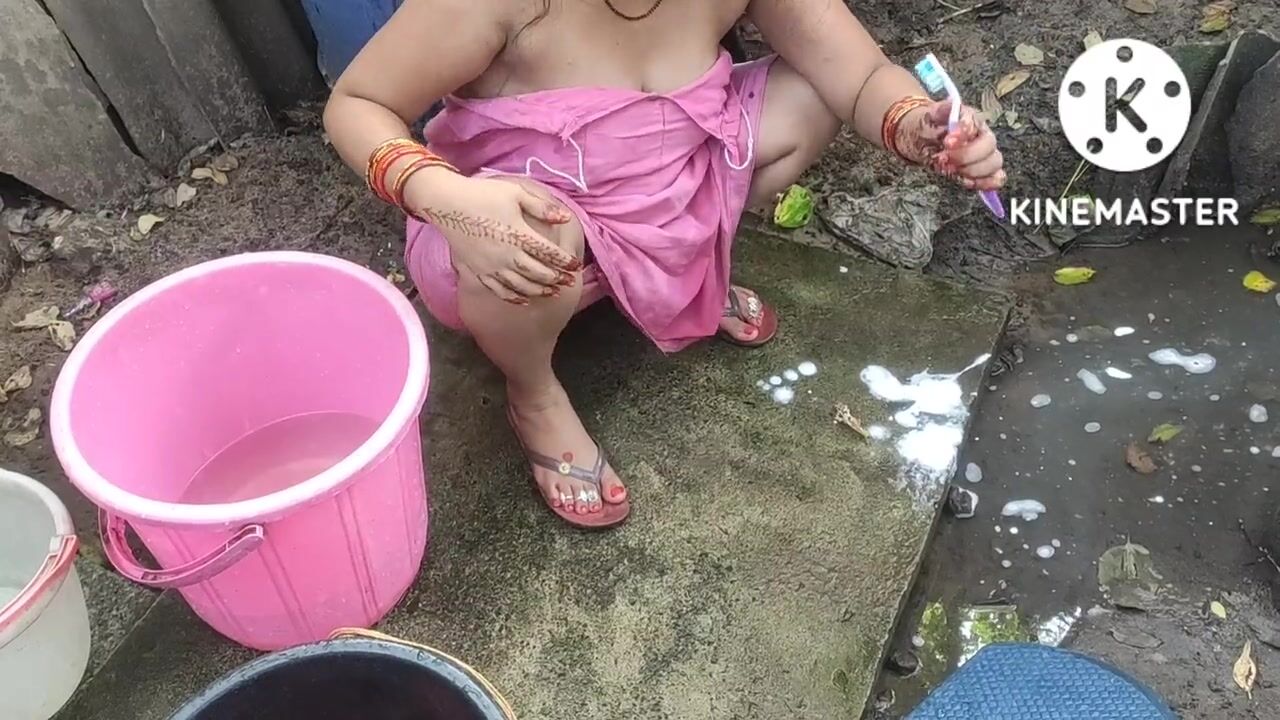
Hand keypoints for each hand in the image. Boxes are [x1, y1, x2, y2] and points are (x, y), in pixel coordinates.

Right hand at [402, 170, 579, 303]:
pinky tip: (524, 300)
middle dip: (555, 279)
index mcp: (519, 235)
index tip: (575, 265)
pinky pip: (499, 290)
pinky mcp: (479, 271)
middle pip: (537, 273)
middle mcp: (507, 255)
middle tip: (568, 283)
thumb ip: (541, 208)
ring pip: (521, 285)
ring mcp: (492, 266)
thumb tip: (565, 217)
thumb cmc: (483, 194)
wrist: (447, 203)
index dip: (564, 261)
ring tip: (552, 292)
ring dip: (538, 290)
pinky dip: (514, 297)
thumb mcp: (516, 194)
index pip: (548, 253)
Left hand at [897, 100, 1006, 190]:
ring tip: (949, 170)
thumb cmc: (929, 126)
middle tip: (944, 159)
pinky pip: (996, 178)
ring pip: (993, 163)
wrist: (924, 140)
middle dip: (966, 156)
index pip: (976, 123)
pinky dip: (984, 183)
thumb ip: (941, 110)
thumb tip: (952, 104)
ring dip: (972, 170)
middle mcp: (983, 135)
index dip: (964, 133)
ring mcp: (986, 154)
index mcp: (972, 118)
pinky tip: (967, 182)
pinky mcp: (984, 172)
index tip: (947, 142)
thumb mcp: (929, 116)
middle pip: (988, 146)